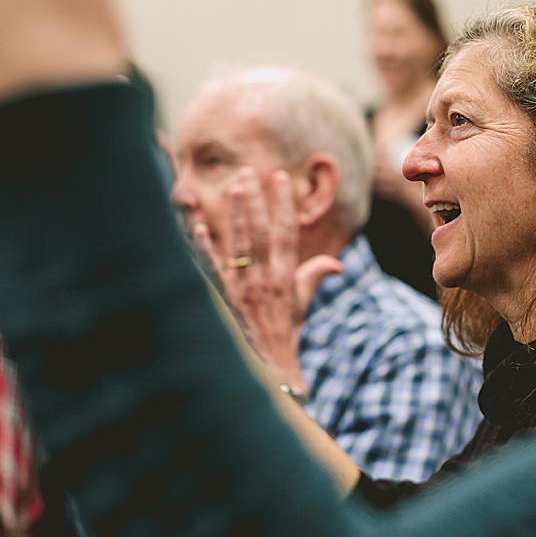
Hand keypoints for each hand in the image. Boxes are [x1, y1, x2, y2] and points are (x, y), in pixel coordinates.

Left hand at [191, 168, 341, 390]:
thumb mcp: (303, 301)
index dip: (283, 203)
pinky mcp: (225, 297)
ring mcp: (244, 287)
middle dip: (256, 201)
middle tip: (249, 173)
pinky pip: (213, 268)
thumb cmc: (285, 329)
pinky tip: (198, 227)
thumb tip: (337, 263)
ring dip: (236, 215)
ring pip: (239, 244)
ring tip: (233, 188)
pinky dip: (205, 247)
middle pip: (261, 232)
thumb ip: (315, 276)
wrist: (270, 363)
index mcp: (286, 275)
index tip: (279, 178)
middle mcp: (266, 278)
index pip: (286, 231)